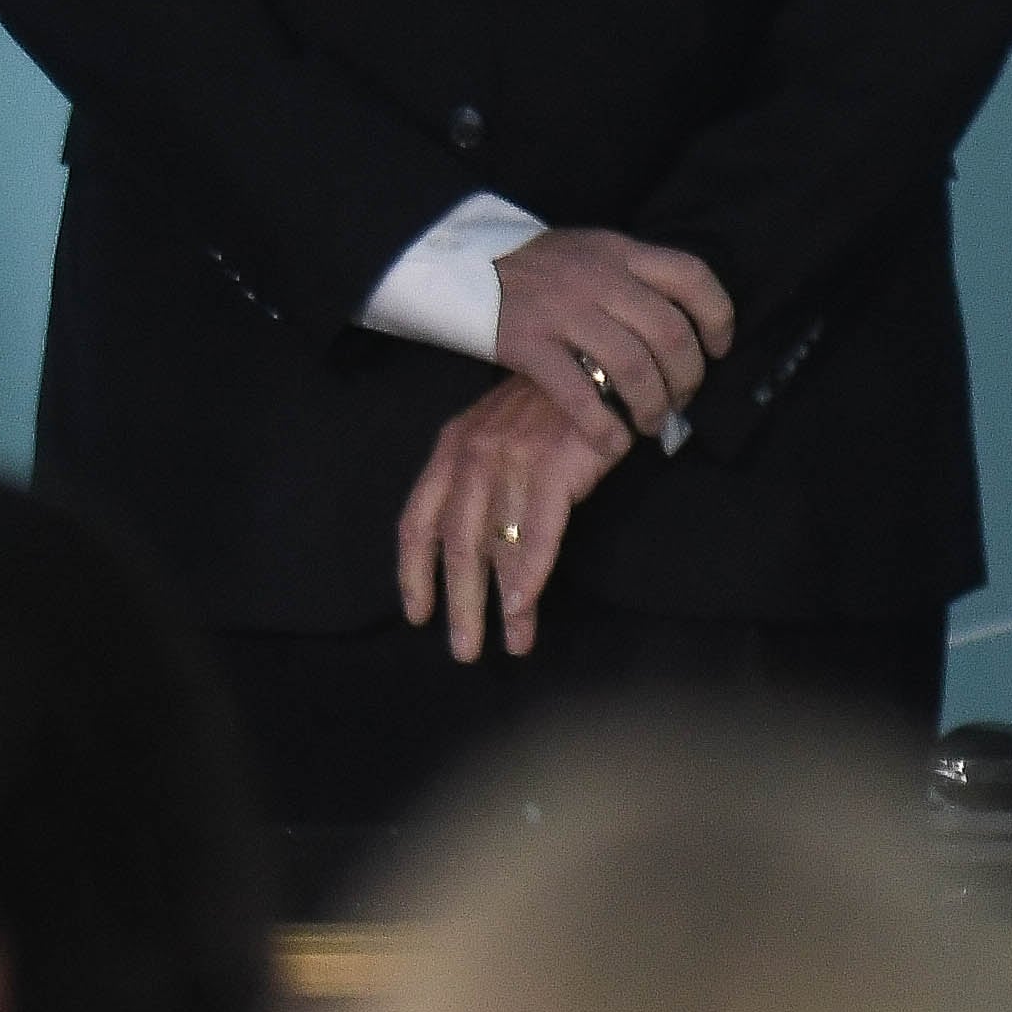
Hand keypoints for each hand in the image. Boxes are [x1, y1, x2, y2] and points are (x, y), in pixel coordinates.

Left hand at [395, 375, 627, 659]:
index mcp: (451, 449)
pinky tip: (525, 607)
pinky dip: (529, 574)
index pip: (417, 520)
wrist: (597, 361)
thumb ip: (481, 482)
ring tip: (509, 644)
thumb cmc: (551, 405)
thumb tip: (479, 550)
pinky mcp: (550, 465)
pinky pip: (536, 532)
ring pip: (493, 545)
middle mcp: (471, 455)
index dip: (414, 572)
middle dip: (457, 603)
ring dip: (500, 603)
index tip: (416, 614)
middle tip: (463, 650)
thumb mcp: (499, 435)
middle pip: (453, 543)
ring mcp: (509, 459)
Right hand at [487, 228, 732, 442]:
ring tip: (651, 423)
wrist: (459, 264)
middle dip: (687, 378)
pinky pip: (579, 393)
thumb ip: (630, 277)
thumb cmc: (536, 267)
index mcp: (618, 251)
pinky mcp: (528, 343)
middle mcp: (596, 277)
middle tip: (682, 400)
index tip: (719, 349)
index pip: (690, 276)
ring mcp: (562, 309)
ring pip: (632, 365)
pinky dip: (604, 425)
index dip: (717, 317)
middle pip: (668, 332)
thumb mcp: (588, 251)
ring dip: (653, 405)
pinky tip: (613, 441)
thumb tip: (682, 329)